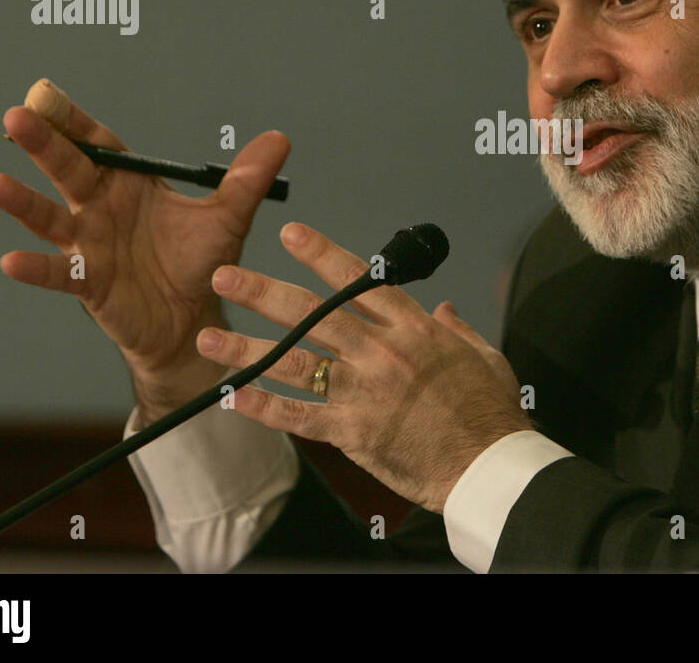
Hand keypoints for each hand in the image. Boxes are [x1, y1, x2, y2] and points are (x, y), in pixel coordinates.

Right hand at [0, 79, 290, 420]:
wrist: (194, 320)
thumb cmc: (201, 263)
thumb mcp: (228, 217)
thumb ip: (248, 178)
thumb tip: (280, 139)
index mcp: (129, 184)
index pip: (97, 144)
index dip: (73, 120)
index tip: (45, 93)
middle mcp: (101, 208)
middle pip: (68, 170)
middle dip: (43, 145)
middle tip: (15, 117)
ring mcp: (90, 245)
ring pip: (51, 219)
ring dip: (24, 204)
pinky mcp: (89, 284)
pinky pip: (58, 274)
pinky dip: (36, 268)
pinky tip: (10, 261)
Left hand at [198, 222, 532, 512]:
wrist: (488, 464)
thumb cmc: (491, 412)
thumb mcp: (484, 356)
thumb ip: (457, 328)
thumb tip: (444, 308)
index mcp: (414, 329)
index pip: (359, 281)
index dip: (322, 254)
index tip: (290, 234)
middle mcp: (382, 354)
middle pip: (312, 315)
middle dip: (263, 292)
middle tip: (224, 275)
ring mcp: (363, 393)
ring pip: (294, 363)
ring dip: (247, 348)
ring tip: (207, 337)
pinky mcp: (353, 432)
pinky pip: (299, 417)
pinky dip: (264, 407)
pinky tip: (233, 396)